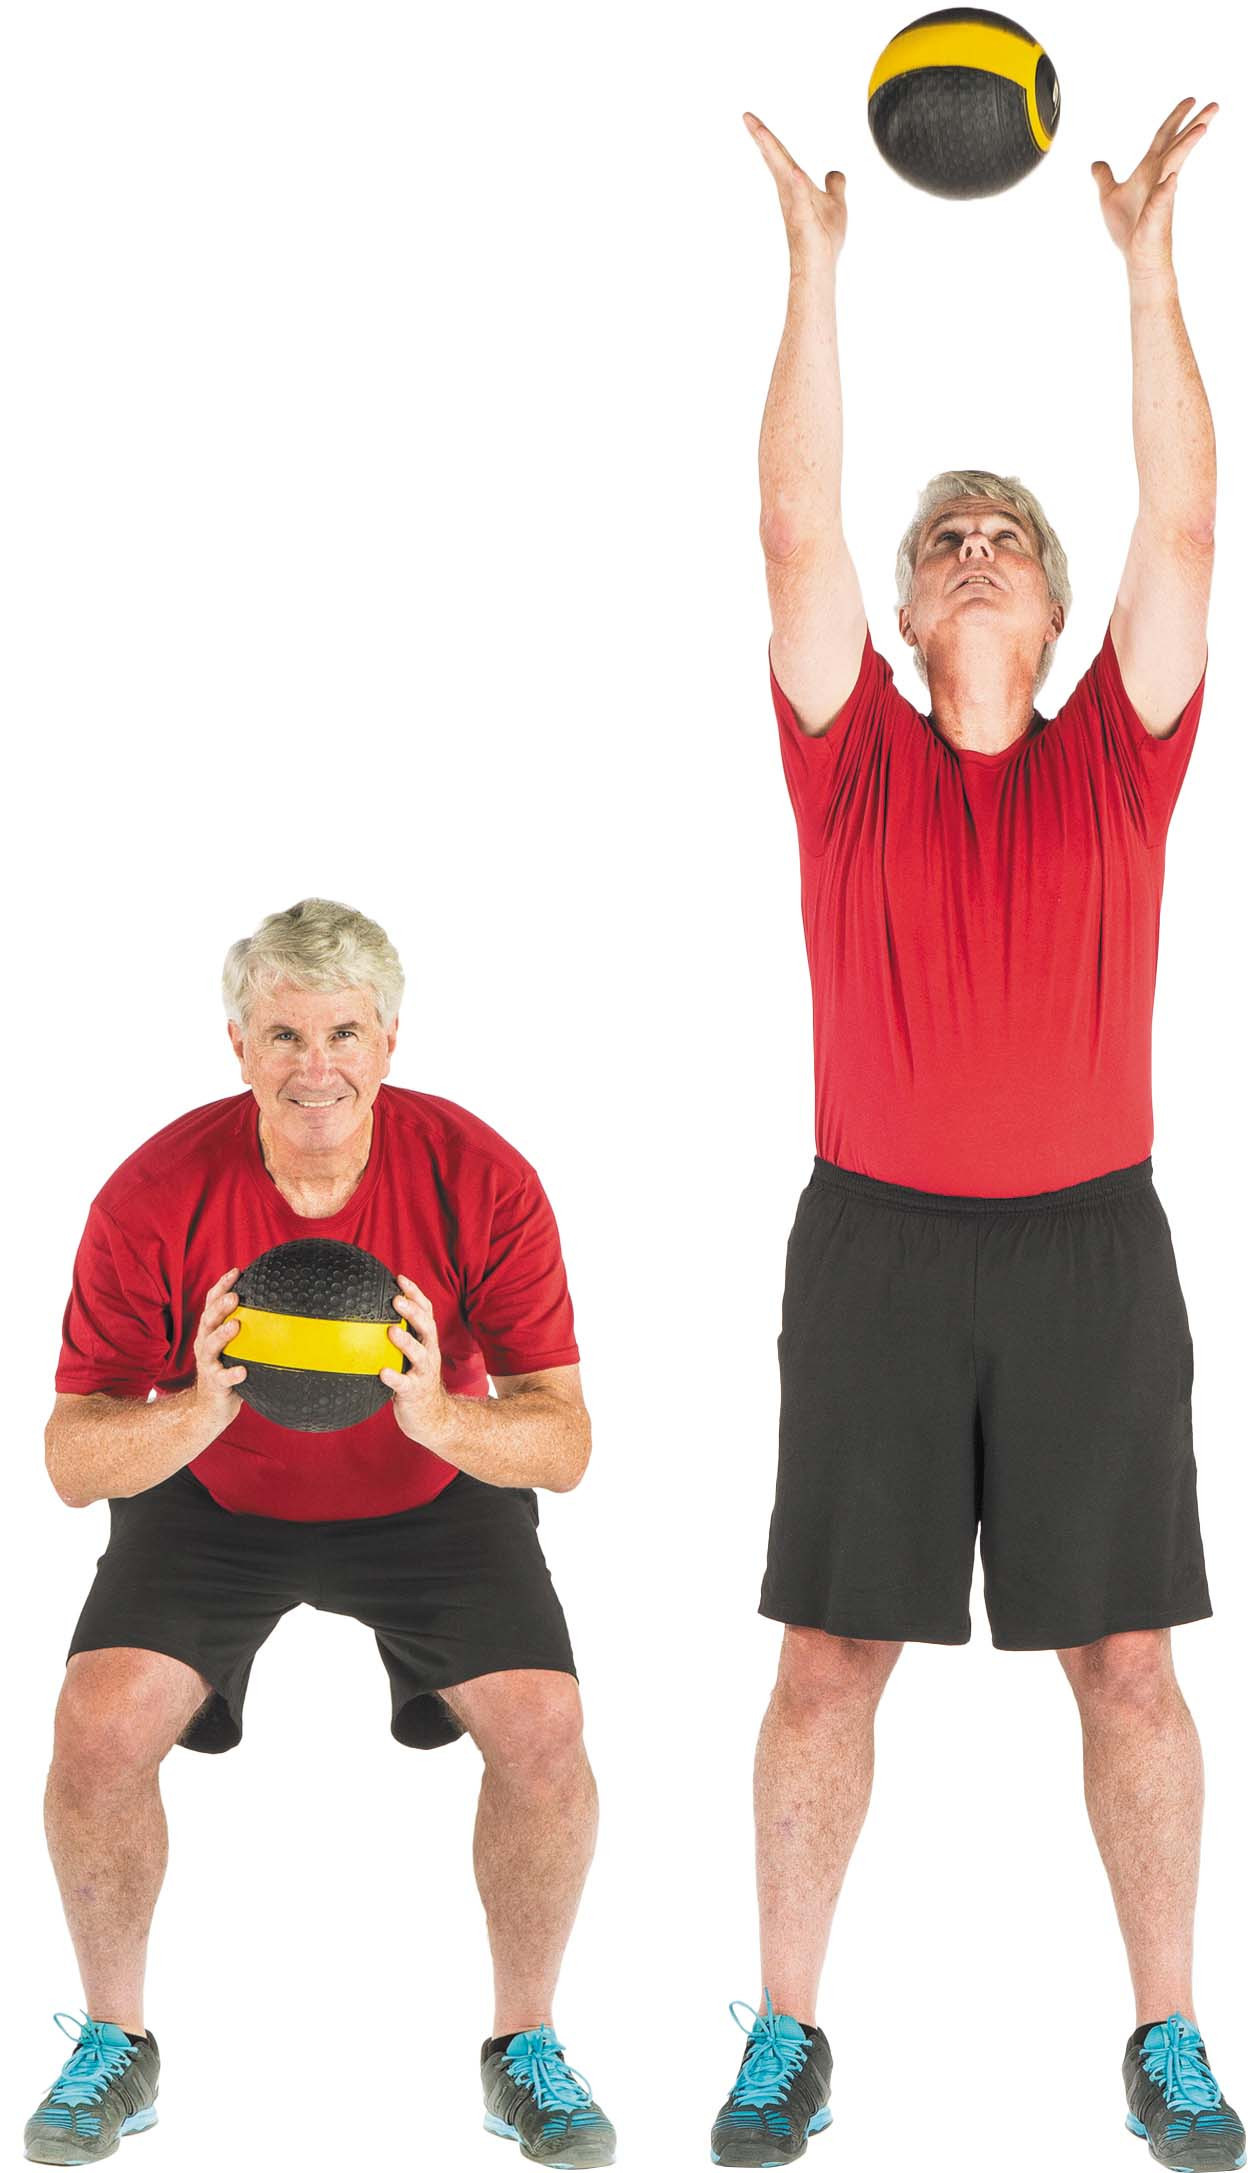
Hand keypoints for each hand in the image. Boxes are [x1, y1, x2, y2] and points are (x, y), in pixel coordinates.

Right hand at [194, 1268, 246, 1433]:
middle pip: (208, 1320)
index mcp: (210, 1332)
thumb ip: (252, 1331)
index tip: (236, 1271)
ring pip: (210, 1346)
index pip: (212, 1304)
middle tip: (234, 1295)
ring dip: (222, 1334)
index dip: (221, 1286)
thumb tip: (284, 1311)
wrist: (209, 1407)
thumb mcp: (237, 1348)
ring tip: (236, 1325)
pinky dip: (232, 1374)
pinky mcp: (214, 1383)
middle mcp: (204, 1344)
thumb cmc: (229, 1371)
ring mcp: (208, 1364)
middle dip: (220, 1306)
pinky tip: (243, 1371)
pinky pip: (223, 1378)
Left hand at [382, 1274, 454, 1448]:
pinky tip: (381, 1372)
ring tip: (392, 1331)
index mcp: (426, 1342)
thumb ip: (394, 1340)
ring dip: (406, 1341)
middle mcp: (429, 1353)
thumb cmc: (413, 1382)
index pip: (425, 1312)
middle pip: (426, 1327)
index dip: (415, 1294)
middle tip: (396, 1298)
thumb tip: (362, 1320)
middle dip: (413, 1311)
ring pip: (419, 1354)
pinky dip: (394, 1377)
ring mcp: (423, 1373)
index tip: (399, 1278)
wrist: (433, 1417)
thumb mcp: (409, 1358)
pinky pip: (404, 1384)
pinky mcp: (414, 1392)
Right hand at [744, 112, 846, 265]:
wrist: (820, 265)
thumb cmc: (824, 237)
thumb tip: (835, 173)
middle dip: (762, 137)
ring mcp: (794, 205)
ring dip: (773, 153)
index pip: (781, 155)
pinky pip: (800, 198)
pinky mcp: (802, 220)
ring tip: (760, 133)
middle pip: (775, 158)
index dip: (767, 137)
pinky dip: (797, 185)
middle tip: (746, 117)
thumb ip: (834, 186)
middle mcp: (789, 192)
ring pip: (782, 172)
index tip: (750, 119)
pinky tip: (795, 172)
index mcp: (795, 185)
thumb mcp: (836, 203)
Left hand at [1092, 97, 1216, 277]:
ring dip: (1186, 145)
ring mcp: (1161, 193)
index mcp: (1149, 170)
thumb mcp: (1108, 196)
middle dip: (1195, 123)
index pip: (1164, 137)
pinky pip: (1162, 198)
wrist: (1135, 253)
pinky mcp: (1157, 212)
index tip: (1191, 100)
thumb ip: (1104, 178)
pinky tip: (1170, 179)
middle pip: (1178, 143)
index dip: (1176, 118)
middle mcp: (1159, 176)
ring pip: (1175, 163)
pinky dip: (1165, 188)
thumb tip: (1096, 164)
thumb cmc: (1128, 228)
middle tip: (1213, 104)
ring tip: (1201, 127)